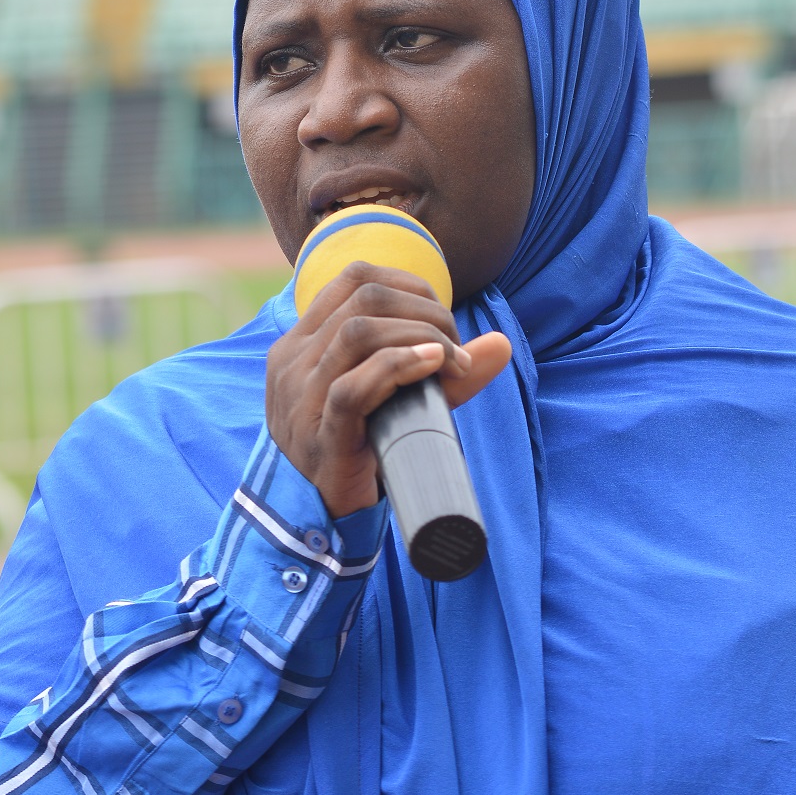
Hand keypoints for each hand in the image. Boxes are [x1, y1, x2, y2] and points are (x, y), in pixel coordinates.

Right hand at [266, 262, 510, 516]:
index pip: (354, 277)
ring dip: (420, 335)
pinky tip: (434, 366)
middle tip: (458, 348)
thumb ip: (442, 369)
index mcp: (303, 341)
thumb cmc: (359, 449)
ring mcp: (301, 396)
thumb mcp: (398, 398)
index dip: (410, 284)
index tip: (443, 318)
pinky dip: (400, 366)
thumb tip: (502, 343)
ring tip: (453, 362)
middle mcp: (294, 360)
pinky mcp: (320, 434)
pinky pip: (354, 386)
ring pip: (358, 332)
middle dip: (425, 311)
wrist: (318, 516)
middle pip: (363, 297)